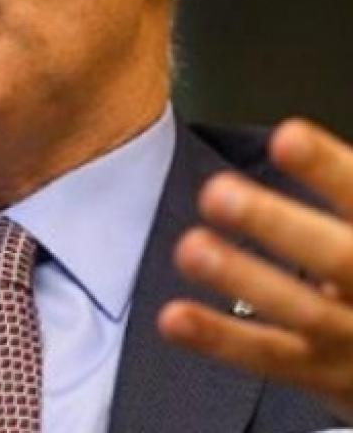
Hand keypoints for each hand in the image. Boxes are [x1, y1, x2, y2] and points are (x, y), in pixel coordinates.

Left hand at [159, 118, 352, 420]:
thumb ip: (337, 185)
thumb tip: (289, 136)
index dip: (327, 167)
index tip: (286, 137)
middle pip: (338, 257)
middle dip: (276, 223)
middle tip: (218, 193)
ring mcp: (351, 337)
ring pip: (301, 311)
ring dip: (242, 278)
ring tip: (191, 248)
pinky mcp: (322, 374)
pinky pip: (268, 356)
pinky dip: (218, 338)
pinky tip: (174, 318)